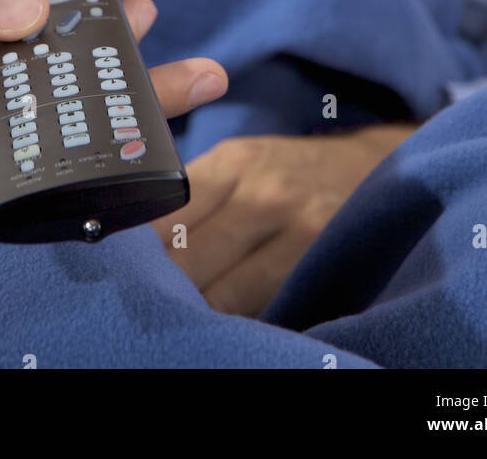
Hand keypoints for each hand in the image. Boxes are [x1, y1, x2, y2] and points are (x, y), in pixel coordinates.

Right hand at [0, 0, 227, 259]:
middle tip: (186, 87)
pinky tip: (153, 52)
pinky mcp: (17, 137)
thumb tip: (27, 9)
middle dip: (103, 129)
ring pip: (57, 139)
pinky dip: (114, 89)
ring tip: (201, 76)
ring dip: (128, 105)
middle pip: (21, 146)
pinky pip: (66, 122)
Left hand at [148, 125, 416, 317]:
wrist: (374, 169)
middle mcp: (262, 191)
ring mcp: (294, 227)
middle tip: (132, 307)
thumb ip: (194, 195)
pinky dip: (231, 318)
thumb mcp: (243, 162)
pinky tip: (215, 325)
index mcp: (233, 162)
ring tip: (167, 321)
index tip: (111, 273)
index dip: (133, 252)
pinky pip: (259, 304)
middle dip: (155, 285)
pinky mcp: (317, 259)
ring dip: (189, 308)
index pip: (164, 214)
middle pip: (185, 256)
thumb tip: (131, 242)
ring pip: (219, 289)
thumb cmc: (292, 173)